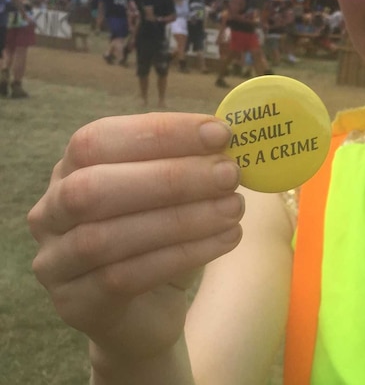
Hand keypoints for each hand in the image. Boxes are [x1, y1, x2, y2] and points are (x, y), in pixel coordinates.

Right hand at [28, 114, 243, 364]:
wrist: (148, 311)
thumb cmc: (163, 237)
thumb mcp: (176, 192)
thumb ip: (192, 163)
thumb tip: (229, 138)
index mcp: (71, 168)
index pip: (99, 139)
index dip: (159, 133)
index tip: (219, 133)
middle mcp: (51, 211)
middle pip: (94, 188)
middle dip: (170, 177)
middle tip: (229, 174)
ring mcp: (55, 261)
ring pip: (107, 237)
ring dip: (181, 219)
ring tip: (234, 208)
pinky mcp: (76, 304)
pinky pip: (123, 278)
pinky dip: (181, 255)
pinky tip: (226, 239)